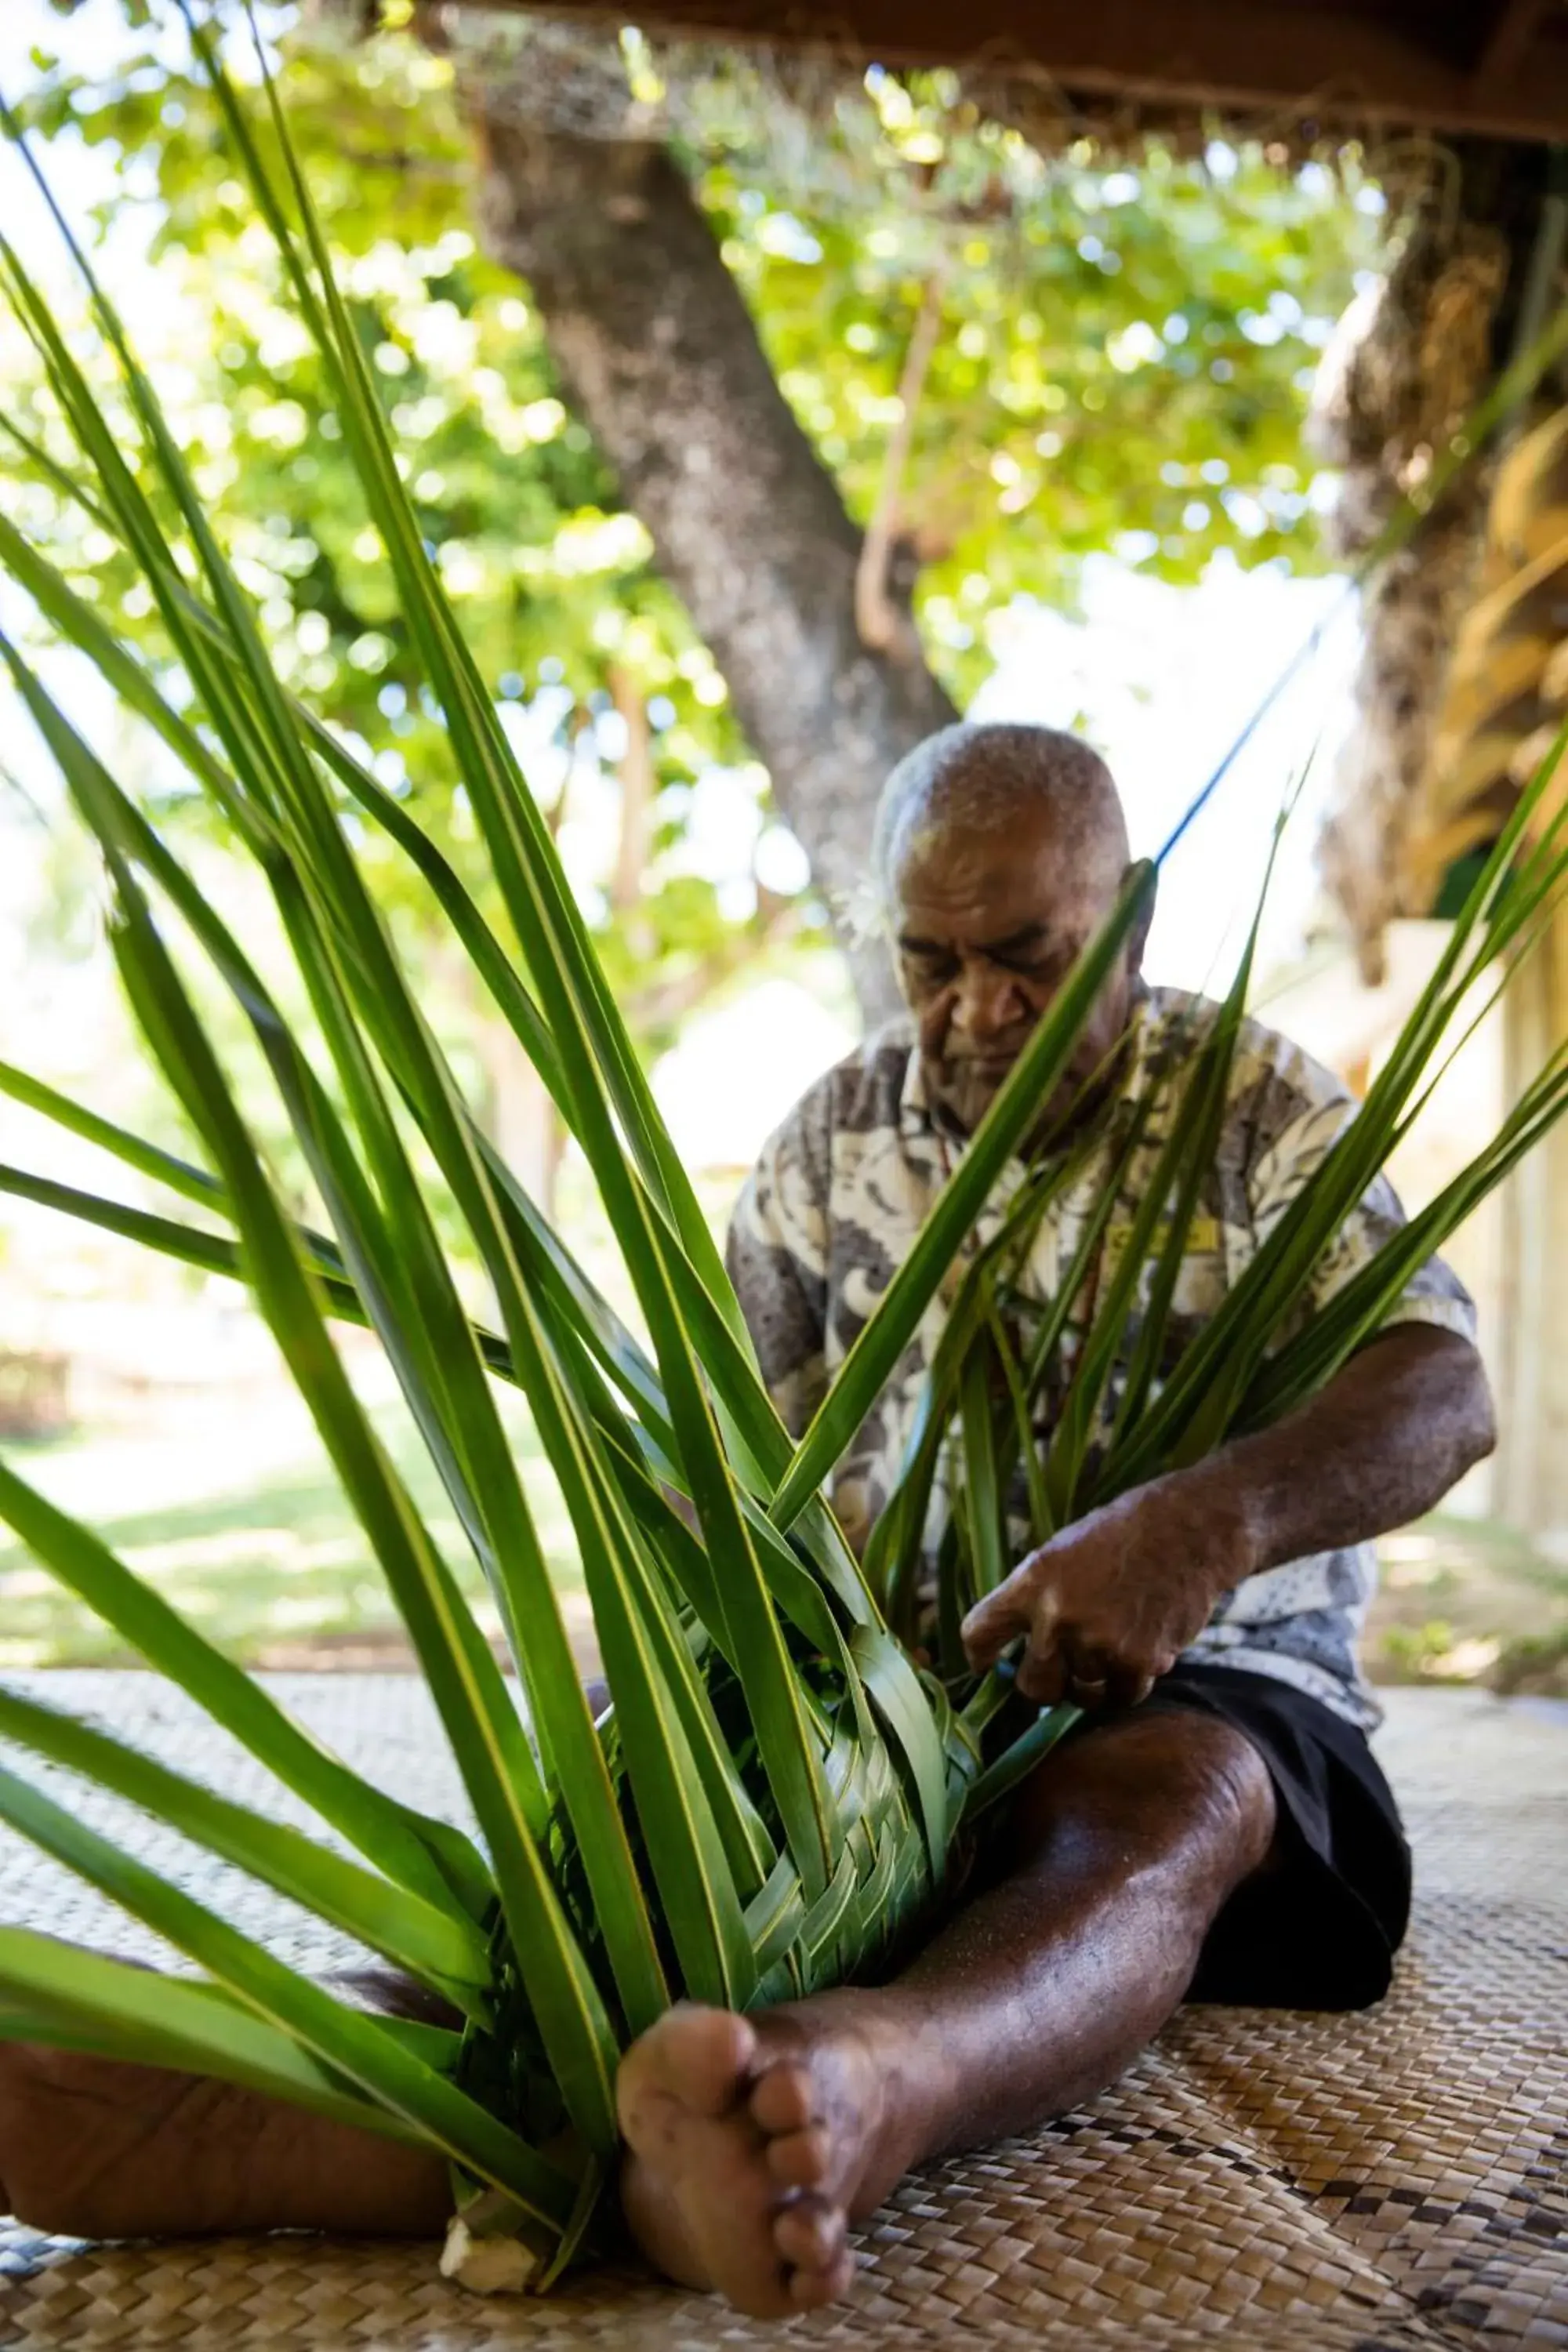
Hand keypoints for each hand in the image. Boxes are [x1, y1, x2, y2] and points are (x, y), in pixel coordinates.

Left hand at [959, 1468, 1255, 1709]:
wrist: (1189, 1529)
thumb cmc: (1122, 1535)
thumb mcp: (1061, 1553)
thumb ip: (1036, 1598)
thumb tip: (1017, 1648)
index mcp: (1031, 1582)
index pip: (979, 1634)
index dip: (979, 1656)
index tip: (988, 1665)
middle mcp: (1057, 1617)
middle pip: (1031, 1686)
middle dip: (1045, 1684)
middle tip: (1061, 1671)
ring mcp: (1098, 1643)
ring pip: (1082, 1693)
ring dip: (1093, 1681)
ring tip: (1111, 1648)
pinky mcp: (1139, 1662)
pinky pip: (1121, 1696)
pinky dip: (1128, 1683)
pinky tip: (1138, 1654)